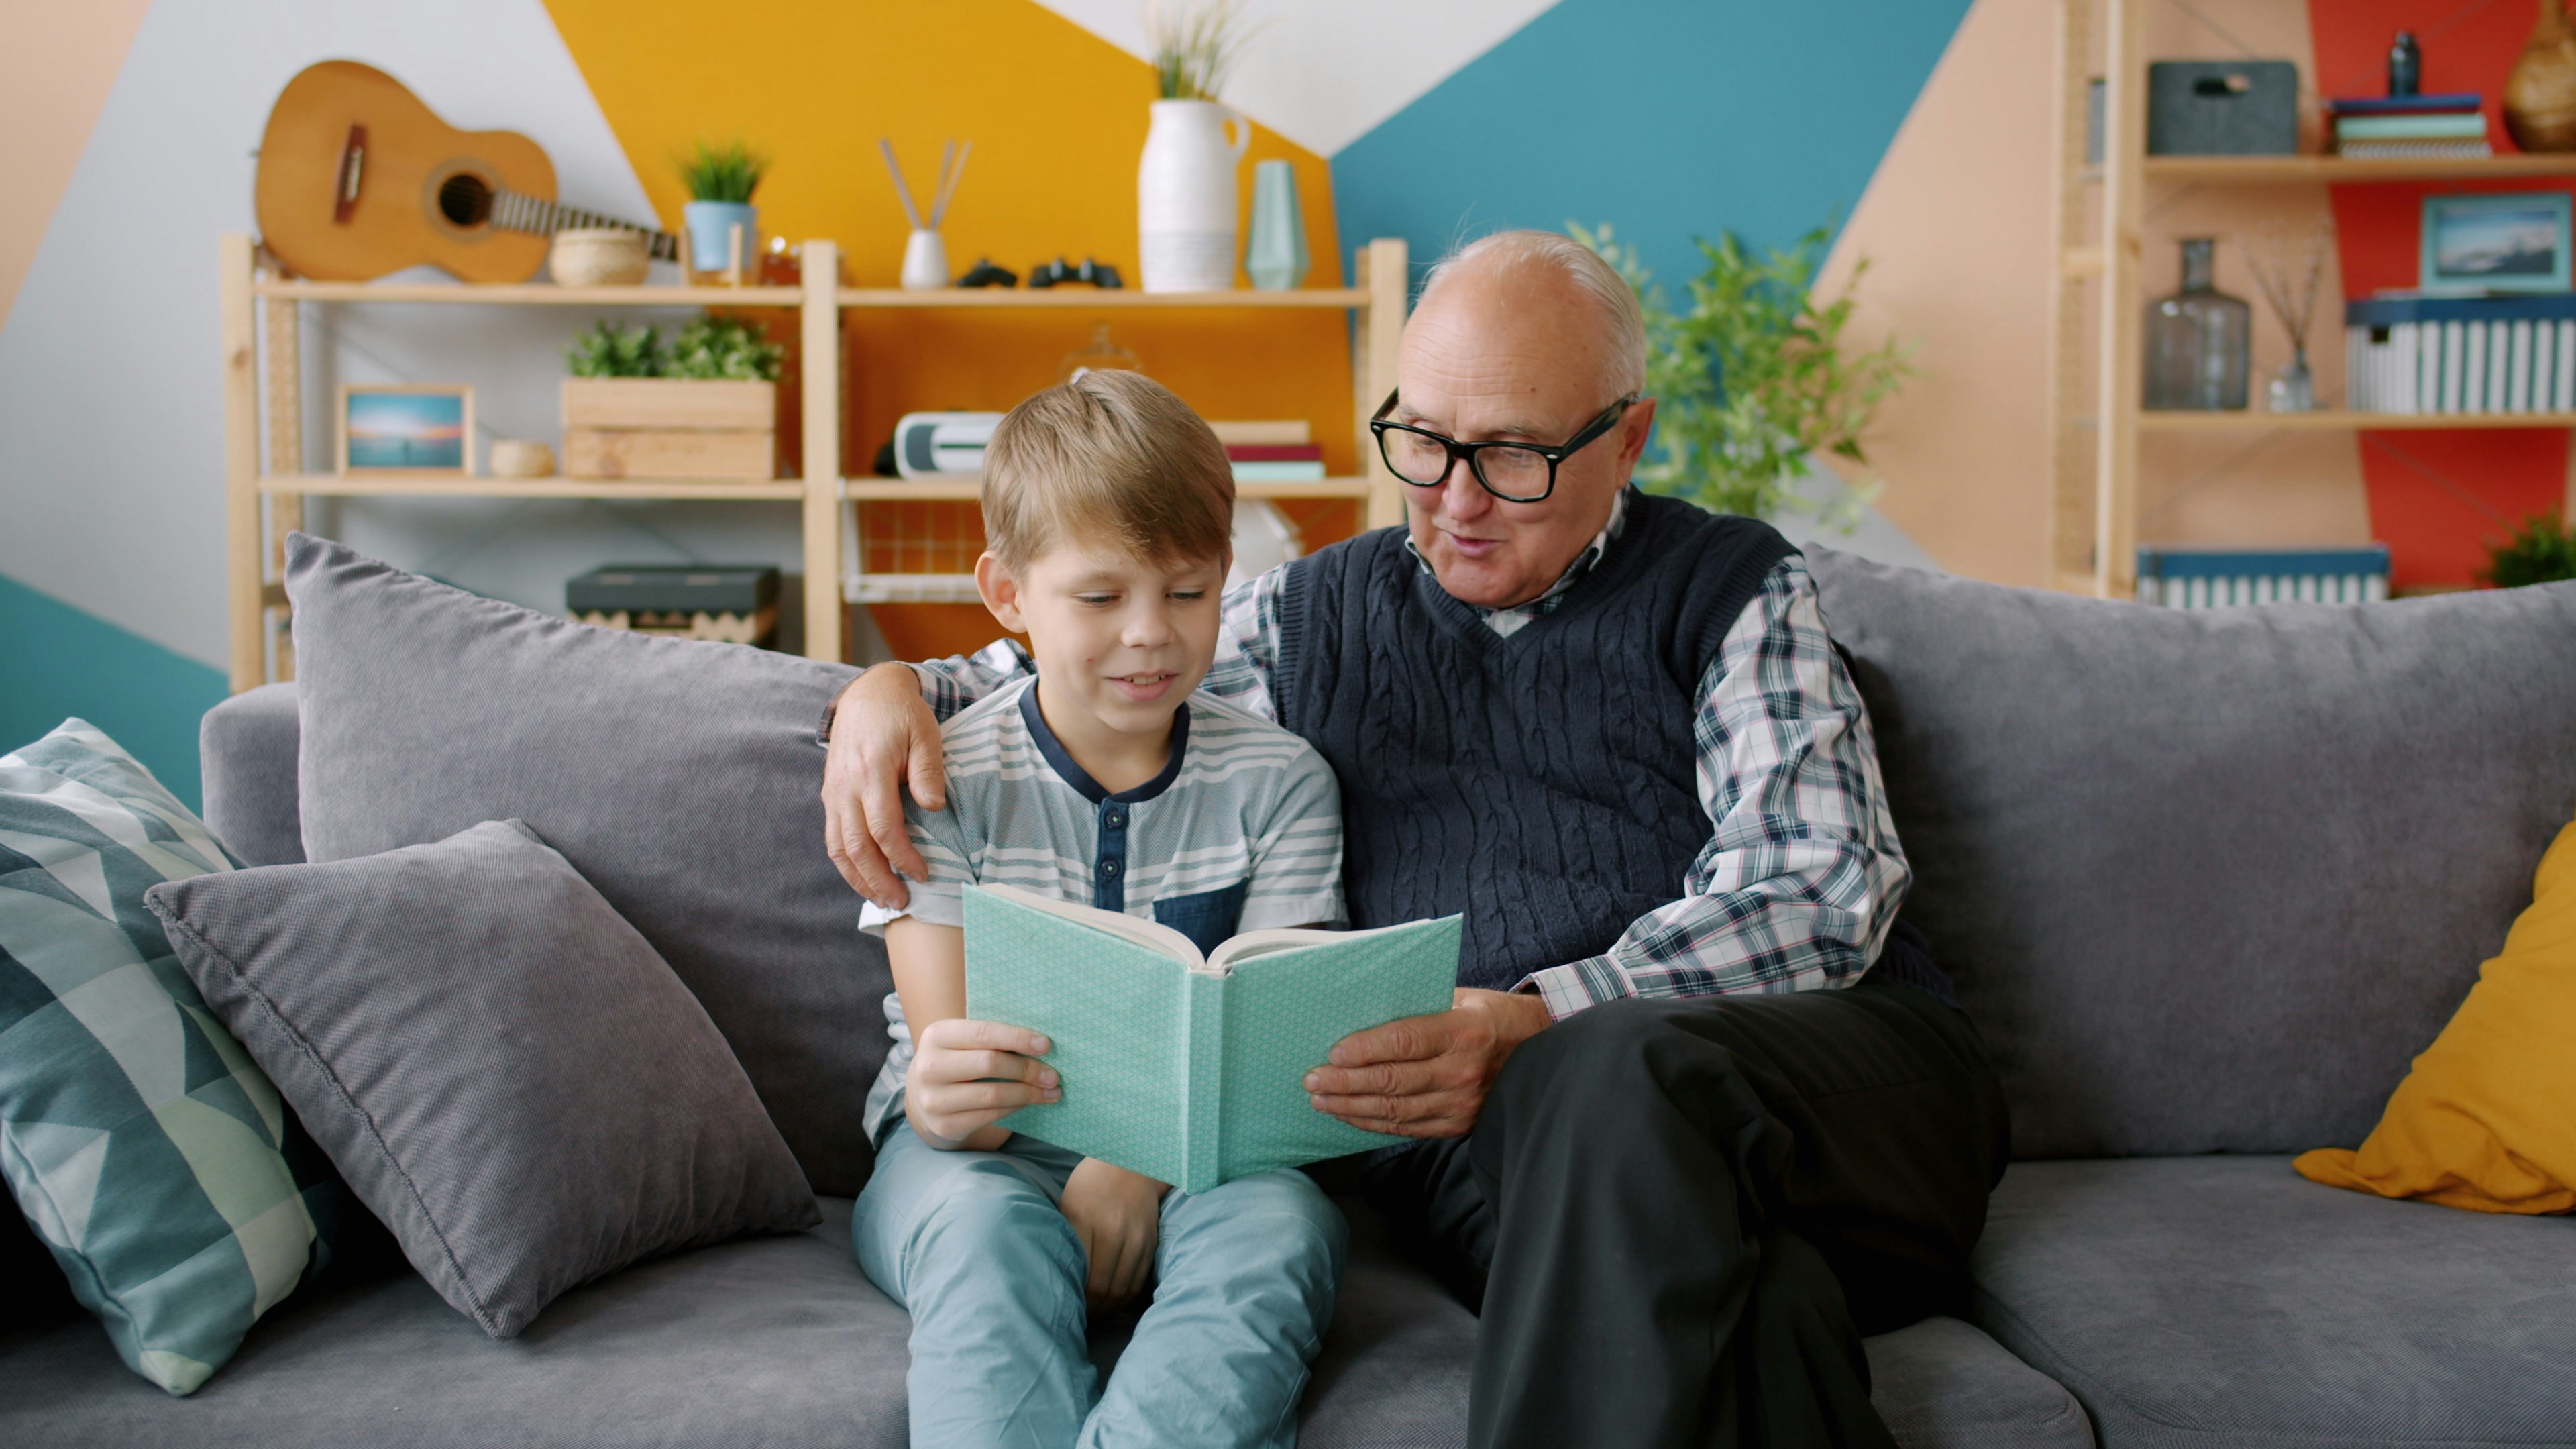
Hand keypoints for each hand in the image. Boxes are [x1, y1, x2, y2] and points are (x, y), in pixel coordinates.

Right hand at [822, 663, 946, 907]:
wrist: (869, 693)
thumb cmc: (903, 715)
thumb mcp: (925, 734)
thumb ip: (928, 771)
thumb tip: (933, 807)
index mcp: (870, 772)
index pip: (883, 828)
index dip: (902, 857)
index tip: (923, 874)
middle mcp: (844, 786)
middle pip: (856, 846)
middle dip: (878, 880)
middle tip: (901, 902)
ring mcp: (833, 792)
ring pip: (838, 847)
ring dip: (858, 878)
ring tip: (881, 899)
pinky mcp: (830, 795)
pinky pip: (833, 837)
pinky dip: (846, 863)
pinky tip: (864, 877)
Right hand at [904, 1018, 1058, 1147]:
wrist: (922, 1094)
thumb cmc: (956, 1059)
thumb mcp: (962, 1041)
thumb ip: (992, 1037)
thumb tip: (1041, 1045)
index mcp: (937, 1035)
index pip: (983, 1033)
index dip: (1017, 1038)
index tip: (1046, 1045)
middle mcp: (930, 1067)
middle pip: (990, 1064)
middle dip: (1027, 1069)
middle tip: (1052, 1075)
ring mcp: (934, 1099)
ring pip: (993, 1094)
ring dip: (1028, 1093)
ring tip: (1051, 1091)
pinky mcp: (944, 1126)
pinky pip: (990, 1115)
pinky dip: (1015, 1107)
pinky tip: (1029, 1101)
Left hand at [1058, 1157, 1166, 1311]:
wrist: (1132, 1163)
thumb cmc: (1090, 1185)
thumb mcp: (1067, 1206)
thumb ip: (1065, 1241)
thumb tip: (1058, 1281)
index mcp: (1084, 1219)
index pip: (1081, 1276)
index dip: (1076, 1300)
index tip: (1067, 1308)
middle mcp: (1113, 1229)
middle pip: (1102, 1288)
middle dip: (1091, 1311)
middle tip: (1080, 1318)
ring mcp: (1135, 1237)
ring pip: (1122, 1289)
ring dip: (1108, 1309)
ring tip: (1095, 1314)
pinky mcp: (1150, 1242)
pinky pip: (1138, 1281)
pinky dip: (1125, 1298)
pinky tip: (1113, 1303)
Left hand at [1305, 988, 1552, 1137]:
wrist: (1538, 1049)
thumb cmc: (1490, 1016)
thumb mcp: (1460, 996)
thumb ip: (1417, 1006)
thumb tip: (1361, 1010)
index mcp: (1464, 1030)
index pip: (1405, 1041)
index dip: (1365, 1049)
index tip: (1333, 1052)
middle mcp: (1463, 1070)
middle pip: (1393, 1081)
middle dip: (1346, 1082)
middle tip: (1312, 1080)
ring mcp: (1462, 1103)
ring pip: (1395, 1110)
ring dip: (1352, 1106)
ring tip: (1321, 1100)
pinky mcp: (1458, 1125)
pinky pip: (1407, 1128)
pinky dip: (1373, 1123)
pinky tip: (1349, 1114)